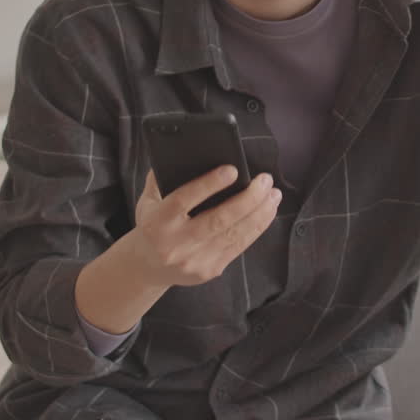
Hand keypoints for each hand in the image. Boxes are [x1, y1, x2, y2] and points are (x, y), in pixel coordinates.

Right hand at [131, 166, 280, 286]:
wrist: (146, 267)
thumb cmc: (153, 226)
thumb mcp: (148, 201)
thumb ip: (162, 178)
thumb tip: (186, 150)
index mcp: (157, 222)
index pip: (184, 200)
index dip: (209, 184)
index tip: (233, 169)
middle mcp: (175, 244)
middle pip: (218, 220)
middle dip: (248, 199)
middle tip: (265, 180)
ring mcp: (194, 260)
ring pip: (234, 235)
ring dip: (259, 213)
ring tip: (273, 194)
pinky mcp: (209, 270)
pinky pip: (239, 247)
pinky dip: (256, 228)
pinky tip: (266, 212)